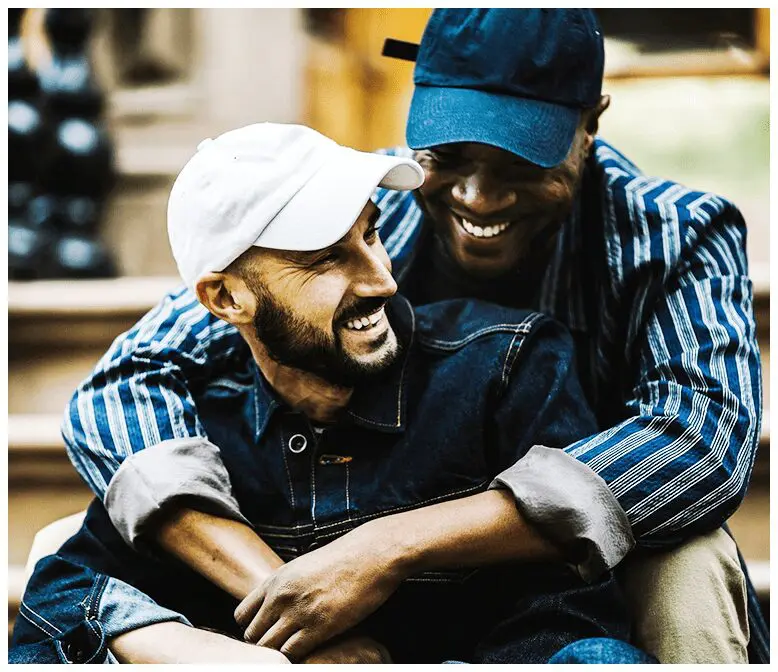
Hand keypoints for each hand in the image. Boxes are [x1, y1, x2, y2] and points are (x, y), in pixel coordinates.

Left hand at [234, 521, 406, 659]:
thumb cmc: (342, 560)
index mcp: (276, 580)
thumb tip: (273, 607)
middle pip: (252, 636)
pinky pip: (292, 653)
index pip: (241, 615)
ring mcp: (299, 611)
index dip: (252, 627)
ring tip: (295, 649)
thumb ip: (284, 587)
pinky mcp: (320, 626)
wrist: (371, 554)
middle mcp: (282, 596)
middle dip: (264, 644)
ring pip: (268, 648)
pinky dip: (296, 657)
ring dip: (279, 653)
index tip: (268, 631)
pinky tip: (309, 651)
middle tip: (282, 645)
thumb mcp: (303, 567)